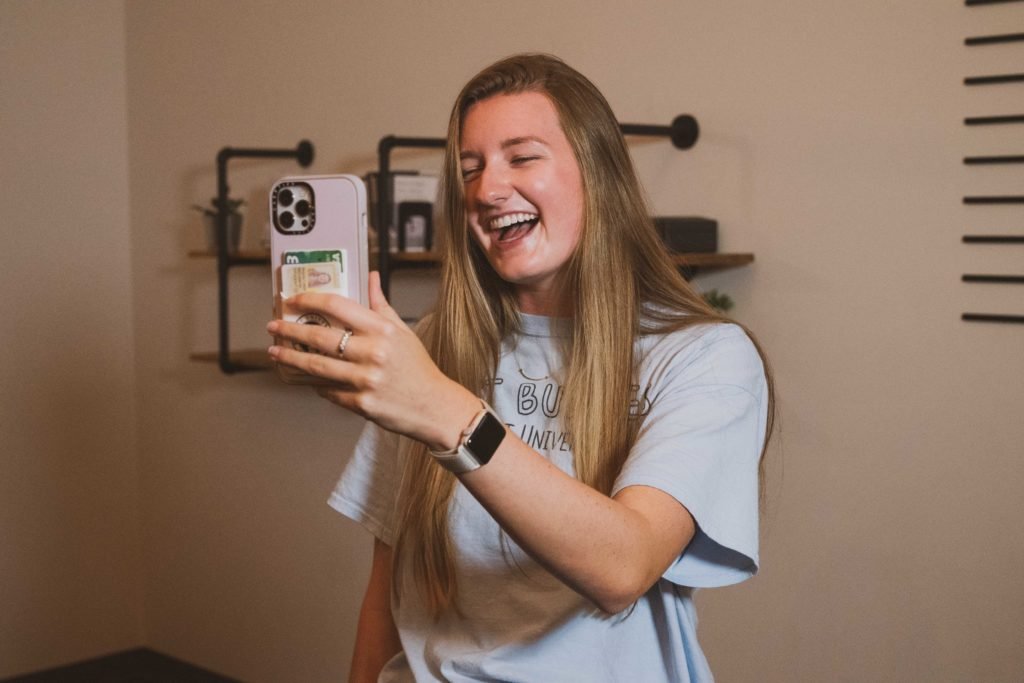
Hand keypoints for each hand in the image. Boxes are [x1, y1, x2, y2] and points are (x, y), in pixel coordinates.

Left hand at [266, 272, 478, 449]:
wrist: (434, 406)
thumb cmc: (417, 367)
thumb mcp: (403, 332)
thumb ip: (381, 305)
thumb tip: (371, 277)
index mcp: (382, 330)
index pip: (337, 306)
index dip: (309, 300)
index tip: (292, 301)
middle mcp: (372, 352)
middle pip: (319, 336)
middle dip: (289, 330)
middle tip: (272, 327)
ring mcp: (365, 379)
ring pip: (315, 366)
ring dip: (290, 358)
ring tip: (275, 352)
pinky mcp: (360, 402)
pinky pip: (327, 391)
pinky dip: (314, 384)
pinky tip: (304, 378)